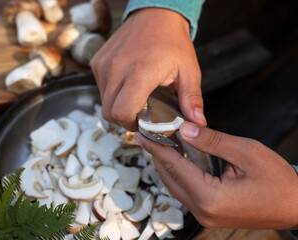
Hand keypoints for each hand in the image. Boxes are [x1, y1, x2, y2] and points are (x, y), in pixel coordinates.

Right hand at [90, 8, 205, 130]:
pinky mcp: (98, 62)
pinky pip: (100, 88)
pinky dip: (111, 93)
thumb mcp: (188, 71)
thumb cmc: (172, 41)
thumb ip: (192, 99)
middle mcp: (117, 68)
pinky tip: (126, 85)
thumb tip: (197, 123)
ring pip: (103, 102)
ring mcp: (104, 65)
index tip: (143, 122)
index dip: (132, 124)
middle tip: (139, 114)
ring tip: (134, 98)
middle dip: (124, 120)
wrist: (155, 15)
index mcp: (140, 72)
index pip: (122, 112)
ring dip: (117, 106)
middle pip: (109, 113)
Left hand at [134, 122, 297, 228]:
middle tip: (148, 134)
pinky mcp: (209, 214)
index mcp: (211, 197)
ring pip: (175, 185)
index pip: (174, 166)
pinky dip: (178, 173)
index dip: (156, 147)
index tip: (141, 134)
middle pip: (170, 177)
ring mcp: (205, 216)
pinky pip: (185, 191)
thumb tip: (184, 130)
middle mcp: (202, 210)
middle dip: (158, 155)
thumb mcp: (247, 152)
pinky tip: (177, 158)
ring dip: (166, 164)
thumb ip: (212, 141)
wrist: (296, 206)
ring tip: (159, 143)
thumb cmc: (278, 181)